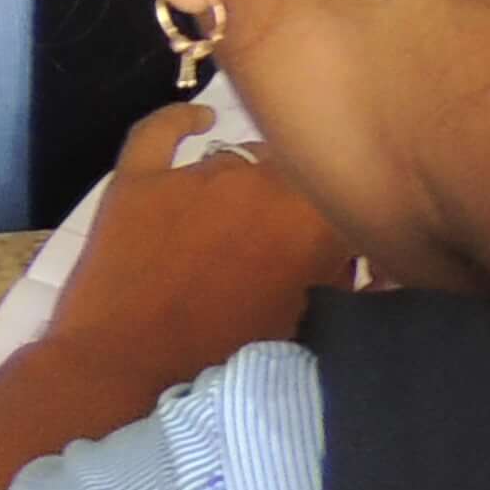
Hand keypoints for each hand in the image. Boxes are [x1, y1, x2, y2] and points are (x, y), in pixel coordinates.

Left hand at [35, 104, 355, 403]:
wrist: (129, 371)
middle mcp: (259, 182)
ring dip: (247, 183)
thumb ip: (340, 280)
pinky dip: (181, 121)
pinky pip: (161, 130)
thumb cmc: (229, 358)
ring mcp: (194, 175)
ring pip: (238, 159)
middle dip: (299, 201)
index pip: (349, 198)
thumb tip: (360, 263)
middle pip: (294, 171)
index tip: (344, 253)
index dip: (349, 227)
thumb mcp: (310, 324)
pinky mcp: (137, 177)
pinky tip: (200, 119)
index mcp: (313, 219)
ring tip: (241, 220)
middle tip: (289, 241)